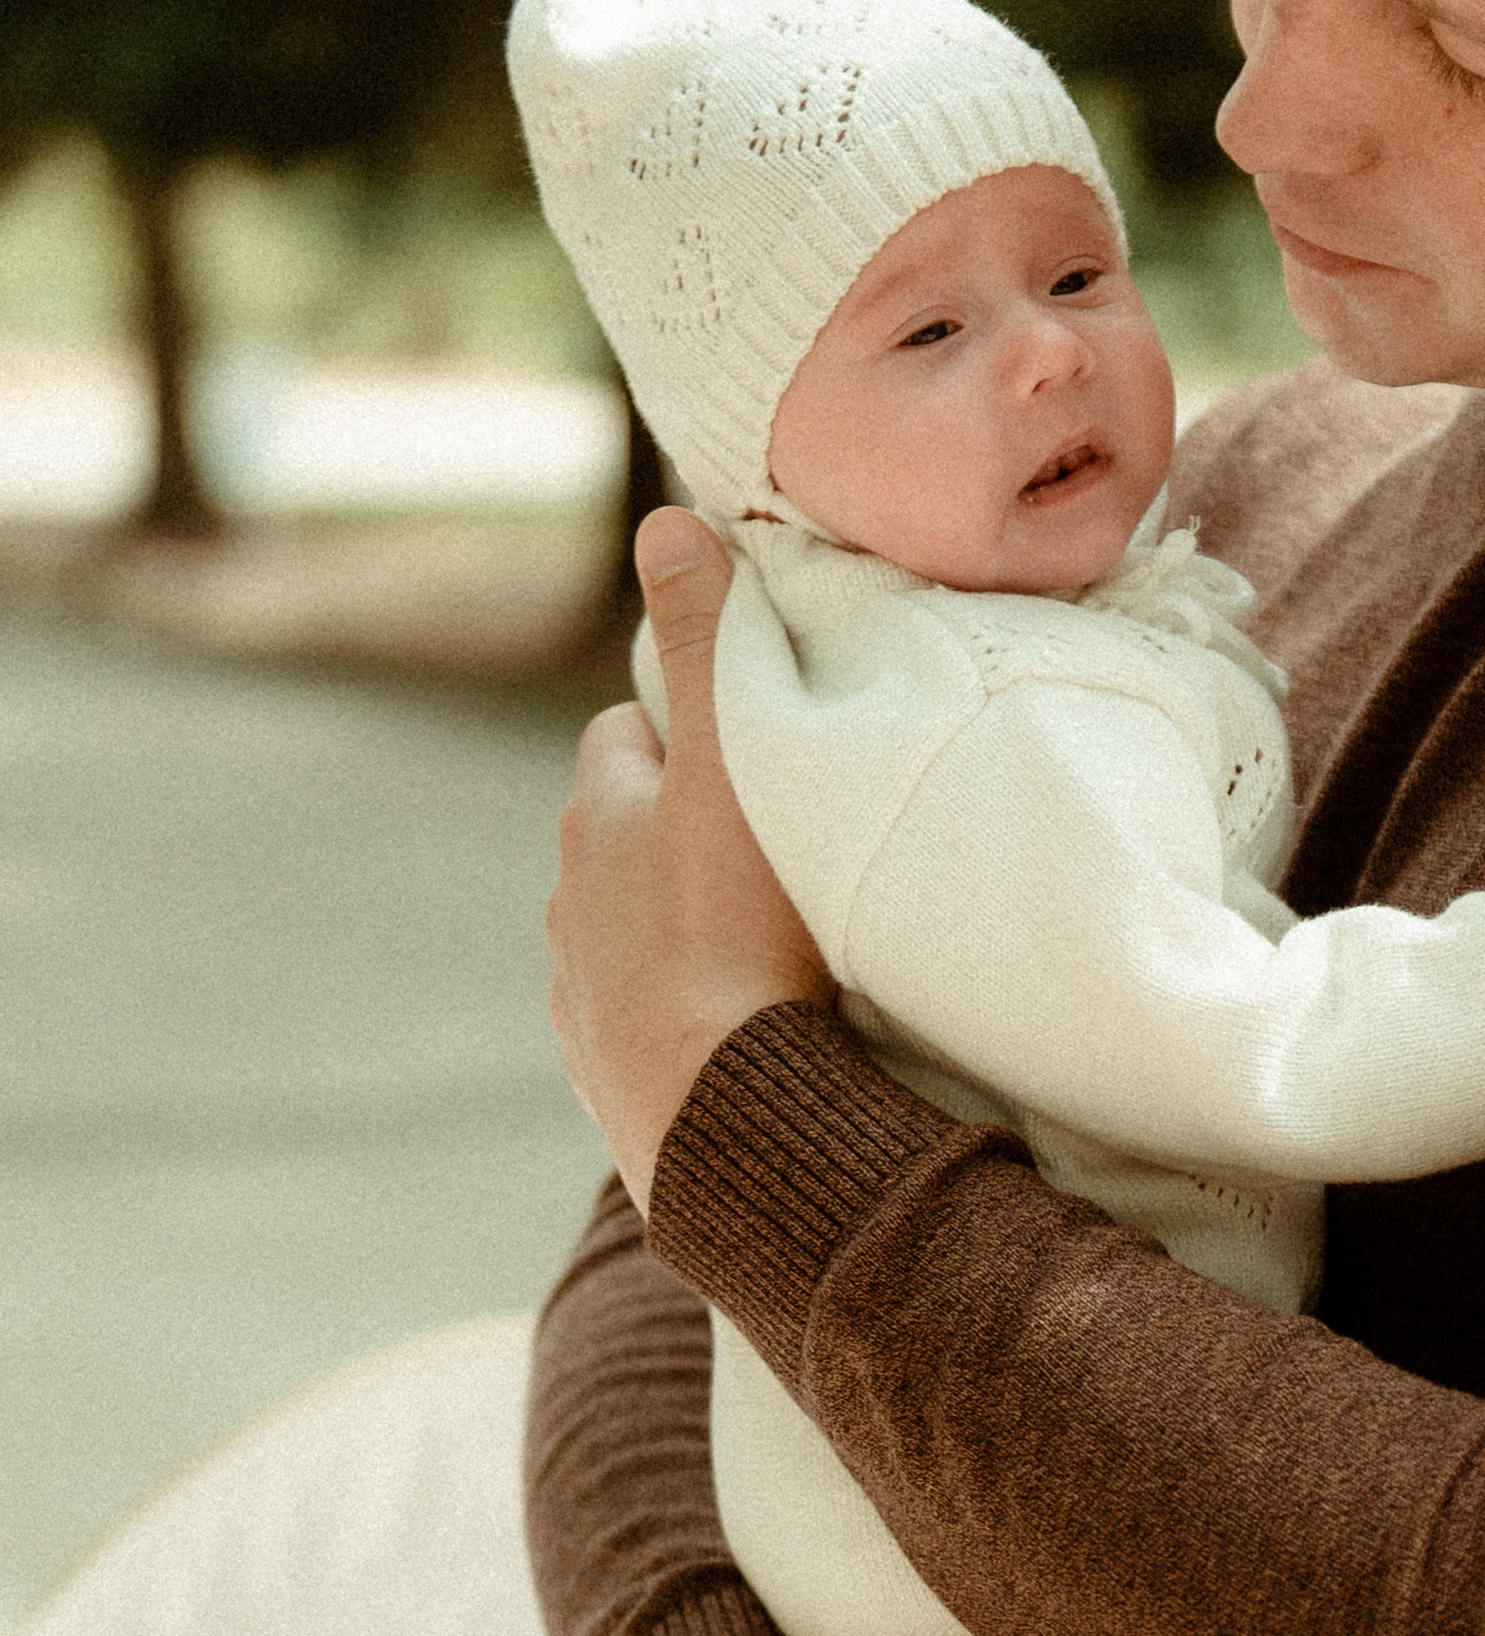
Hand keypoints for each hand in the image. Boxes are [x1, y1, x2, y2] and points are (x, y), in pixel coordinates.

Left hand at [546, 507, 835, 1207]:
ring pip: (622, 932)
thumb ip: (707, 643)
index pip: (625, 735)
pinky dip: (675, 1010)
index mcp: (600, 815)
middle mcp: (570, 902)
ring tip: (758, 940)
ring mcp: (582, 995)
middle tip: (763, 837)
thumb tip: (665, 523)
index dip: (681, 727)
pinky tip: (731, 1025)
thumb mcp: (735, 760)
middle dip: (671, 828)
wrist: (723, 1112)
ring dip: (672, 926)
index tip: (745, 740)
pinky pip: (638, 1023)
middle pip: (619, 837)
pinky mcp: (607, 1079)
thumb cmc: (740, 929)